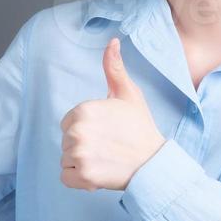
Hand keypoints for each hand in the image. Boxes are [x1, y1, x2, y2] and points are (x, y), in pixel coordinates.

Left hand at [60, 37, 165, 190]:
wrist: (155, 163)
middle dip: (83, 145)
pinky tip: (98, 173)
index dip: (86, 129)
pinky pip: (66, 177)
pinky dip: (79, 179)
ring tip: (105, 159)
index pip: (69, 123)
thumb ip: (114, 68)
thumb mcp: (128, 93)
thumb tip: (112, 41)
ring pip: (66, 159)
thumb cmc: (140, 128)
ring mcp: (79, 154)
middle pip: (66, 141)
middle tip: (108, 146)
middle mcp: (76, 131)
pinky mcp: (83, 176)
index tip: (106, 132)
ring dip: (81, 162)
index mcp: (82, 110)